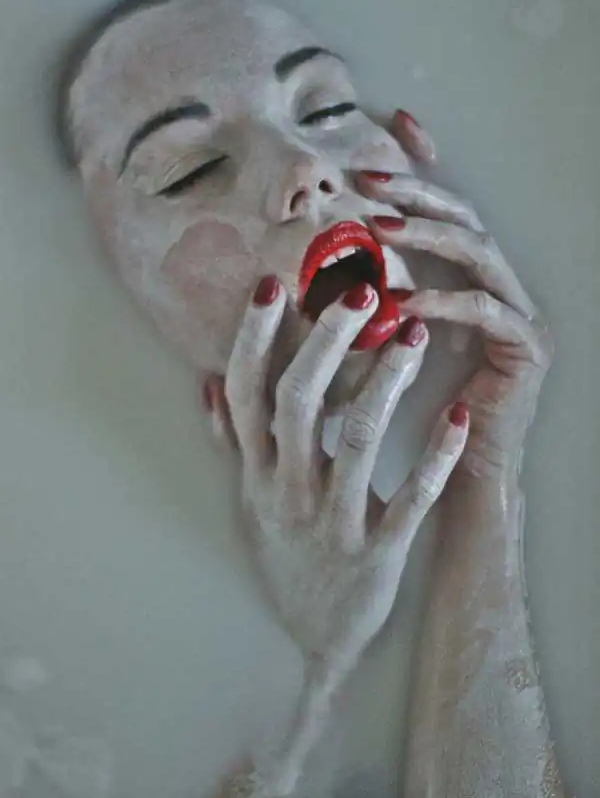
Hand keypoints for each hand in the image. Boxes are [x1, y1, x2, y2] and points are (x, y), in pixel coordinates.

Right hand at [218, 277, 466, 675]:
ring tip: (414, 333)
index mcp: (258, 473)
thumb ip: (232, 440)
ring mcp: (332, 522)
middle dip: (324, 343)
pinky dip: (436, 456)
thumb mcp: (250, 498)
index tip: (272, 285)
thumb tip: (208, 382)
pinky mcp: (378, 552)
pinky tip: (454, 413)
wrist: (316, 639)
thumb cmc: (287, 555)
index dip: (254, 339)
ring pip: (357, 440)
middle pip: (298, 403)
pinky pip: (410, 499)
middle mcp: (287, 490)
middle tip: (358, 295)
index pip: (245, 394)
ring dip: (385, 381)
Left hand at [356, 110, 552, 477]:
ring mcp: (518, 311)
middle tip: (369, 178)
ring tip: (379, 227)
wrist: (453, 476)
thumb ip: (366, 296)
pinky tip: (402, 302)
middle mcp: (498, 285)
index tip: (394, 123)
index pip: (447, 209)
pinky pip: (485, 309)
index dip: (426, 165)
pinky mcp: (528, 345)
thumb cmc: (412, 411)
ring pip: (477, 251)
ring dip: (427, 234)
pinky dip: (442, 301)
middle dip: (417, 192)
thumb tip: (314, 260)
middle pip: (463, 217)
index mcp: (467, 279)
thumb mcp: (381, 340)